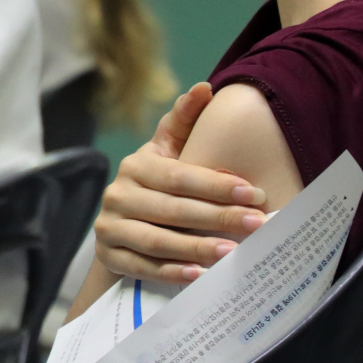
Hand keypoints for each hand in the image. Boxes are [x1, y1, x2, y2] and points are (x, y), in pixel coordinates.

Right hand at [94, 83, 269, 282]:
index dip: (216, 186)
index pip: (179, 176)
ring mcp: (109, 227)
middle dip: (216, 217)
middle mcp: (116, 194)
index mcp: (135, 166)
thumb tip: (205, 88)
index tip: (254, 194)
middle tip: (254, 224)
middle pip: (171, 209)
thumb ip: (185, 121)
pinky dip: (170, 271)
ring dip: (195, 247)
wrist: (122, 226)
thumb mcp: (167, 151)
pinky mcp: (108, 256)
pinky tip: (199, 274)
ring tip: (231, 253)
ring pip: (156, 240)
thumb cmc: (158, 184)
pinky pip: (141, 266)